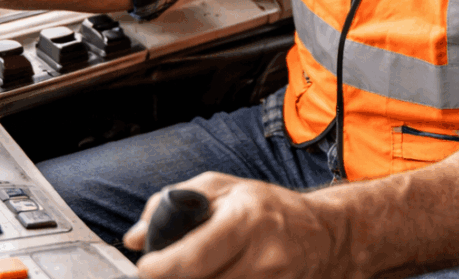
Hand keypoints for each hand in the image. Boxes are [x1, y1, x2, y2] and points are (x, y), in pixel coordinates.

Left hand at [123, 172, 346, 278]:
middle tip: (163, 269)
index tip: (146, 267)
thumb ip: (173, 204)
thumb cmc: (268, 208)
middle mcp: (262, 256)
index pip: (195, 256)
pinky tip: (217, 275)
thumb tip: (134, 237)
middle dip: (175, 277)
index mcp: (245, 219)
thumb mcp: (223, 188)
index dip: (162, 267)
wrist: (325, 235)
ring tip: (197, 267)